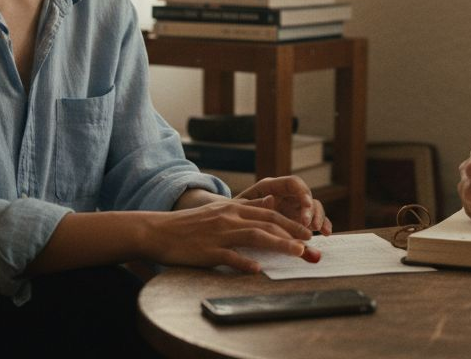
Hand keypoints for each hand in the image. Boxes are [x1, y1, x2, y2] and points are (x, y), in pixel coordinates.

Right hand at [142, 197, 319, 273]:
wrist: (159, 231)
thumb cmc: (191, 224)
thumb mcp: (220, 210)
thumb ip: (245, 208)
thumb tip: (270, 201)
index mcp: (234, 208)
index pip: (269, 213)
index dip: (291, 223)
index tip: (309, 233)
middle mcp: (230, 218)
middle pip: (268, 223)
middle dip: (293, 233)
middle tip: (311, 245)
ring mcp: (219, 234)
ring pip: (255, 236)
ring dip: (279, 244)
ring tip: (297, 253)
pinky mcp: (207, 251)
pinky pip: (229, 257)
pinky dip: (244, 262)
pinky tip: (257, 269)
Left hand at [236, 176, 331, 234]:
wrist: (226, 223)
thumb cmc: (231, 213)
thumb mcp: (239, 208)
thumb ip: (254, 204)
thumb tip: (271, 200)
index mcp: (271, 186)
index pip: (293, 183)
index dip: (303, 193)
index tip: (307, 207)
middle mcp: (285, 195)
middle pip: (306, 195)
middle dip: (311, 209)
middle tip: (310, 225)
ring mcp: (292, 207)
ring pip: (313, 207)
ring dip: (318, 217)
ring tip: (317, 230)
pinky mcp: (296, 221)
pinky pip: (313, 220)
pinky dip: (322, 224)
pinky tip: (326, 233)